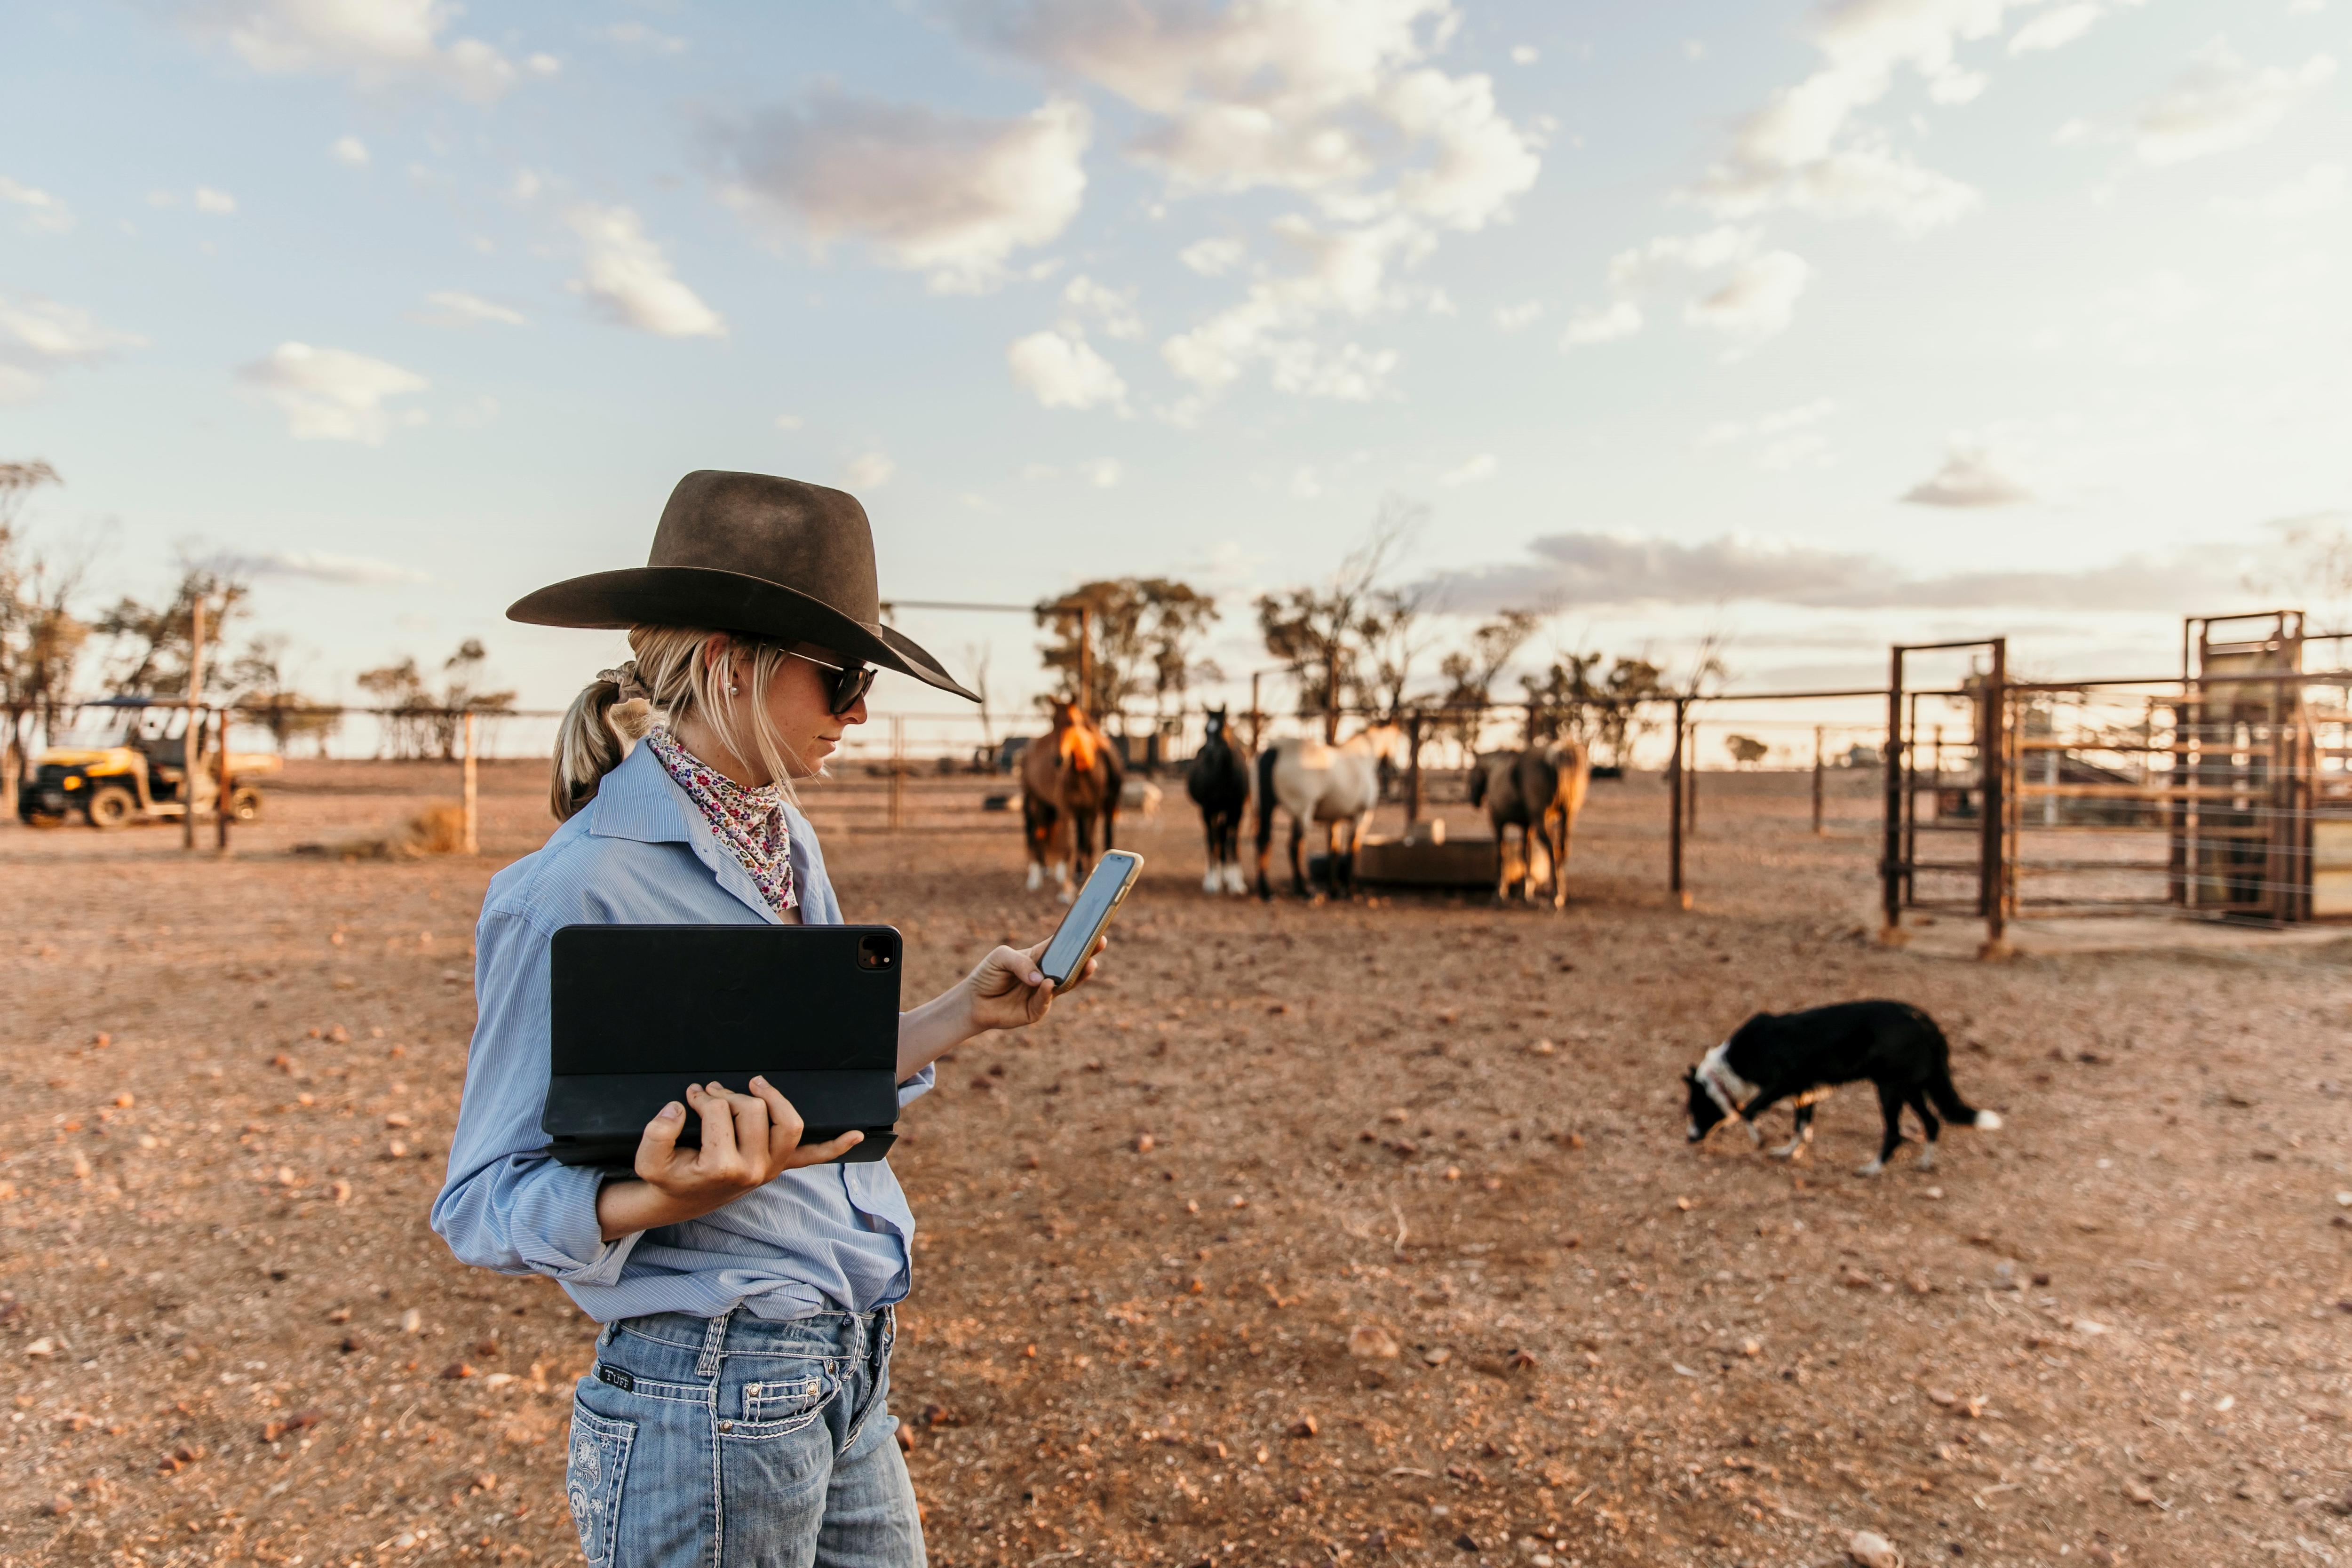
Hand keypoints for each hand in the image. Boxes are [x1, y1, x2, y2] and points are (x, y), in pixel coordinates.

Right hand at [631, 1078, 861, 1211]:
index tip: (692, 1096)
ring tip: (754, 1086)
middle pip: (752, 1109)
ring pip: (787, 1122)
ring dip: (773, 1099)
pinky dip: (835, 1147)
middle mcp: (753, 1170)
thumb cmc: (668, 1177)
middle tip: (710, 1093)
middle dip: (728, 1096)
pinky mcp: (779, 1167)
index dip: (703, 1098)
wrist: (681, 1199)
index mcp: (722, 1167)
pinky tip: (856, 1134)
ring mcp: (770, 1168)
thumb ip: (658, 1133)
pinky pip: (813, 1157)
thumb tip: (681, 1106)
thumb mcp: (649, 1160)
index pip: (720, 1112)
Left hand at [962, 935, 1104, 1034]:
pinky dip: (1047, 992)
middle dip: (1087, 955)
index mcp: (1038, 957)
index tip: (1094, 928)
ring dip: (1078, 974)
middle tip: (1100, 943)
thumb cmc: (987, 974)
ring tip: (1089, 964)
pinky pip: (1045, 1001)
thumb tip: (1040, 977)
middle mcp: (1045, 974)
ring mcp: (1042, 993)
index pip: (1061, 945)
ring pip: (1066, 984)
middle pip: (1070, 965)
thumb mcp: (1000, 958)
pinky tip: (1048, 983)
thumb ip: (1020, 962)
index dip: (1076, 938)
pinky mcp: (1035, 1011)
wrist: (973, 1001)